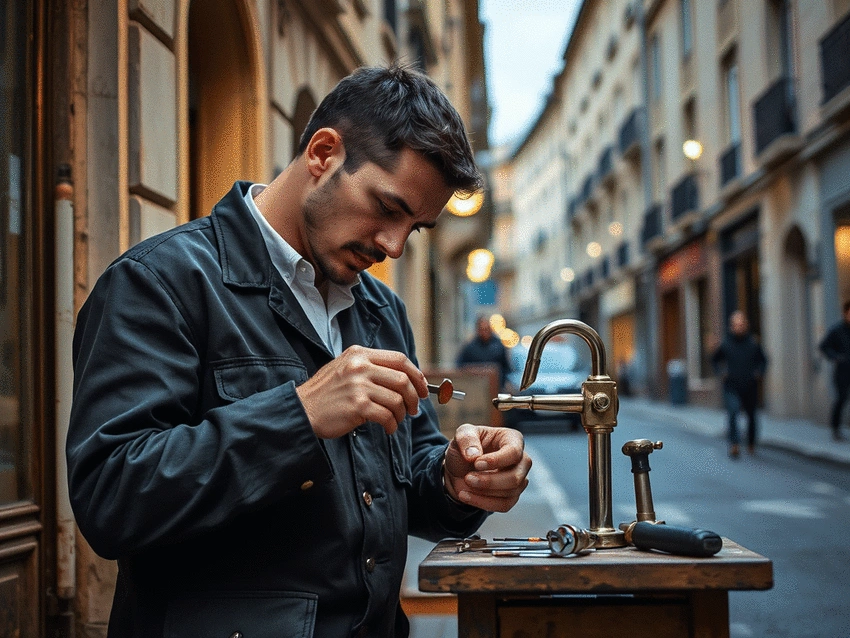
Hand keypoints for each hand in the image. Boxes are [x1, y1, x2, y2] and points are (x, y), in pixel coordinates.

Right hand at [295, 345, 427, 437]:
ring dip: (402, 414)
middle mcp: (360, 366)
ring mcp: (358, 385)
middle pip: (403, 379)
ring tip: (397, 420)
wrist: (302, 410)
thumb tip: (405, 378)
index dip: (416, 374)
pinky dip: (393, 425)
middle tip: (414, 409)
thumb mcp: (345, 368)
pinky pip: (387, 416)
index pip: (399, 359)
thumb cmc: (325, 393)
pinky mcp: (357, 406)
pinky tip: (389, 429)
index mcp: (359, 354)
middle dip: (414, 397)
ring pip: (397, 399)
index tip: (422, 388)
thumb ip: (370, 368)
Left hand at [443, 424, 530, 511]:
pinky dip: (483, 503)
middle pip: (515, 477)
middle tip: (468, 478)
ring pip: (510, 493)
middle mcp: (521, 459)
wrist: (459, 468)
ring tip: (465, 484)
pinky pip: (504, 505)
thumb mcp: (462, 434)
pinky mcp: (512, 496)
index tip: (476, 464)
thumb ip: (466, 439)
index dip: (496, 460)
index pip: (514, 452)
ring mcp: (519, 479)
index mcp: (513, 439)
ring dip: (483, 492)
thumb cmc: (466, 447)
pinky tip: (466, 495)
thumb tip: (474, 455)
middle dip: (489, 481)